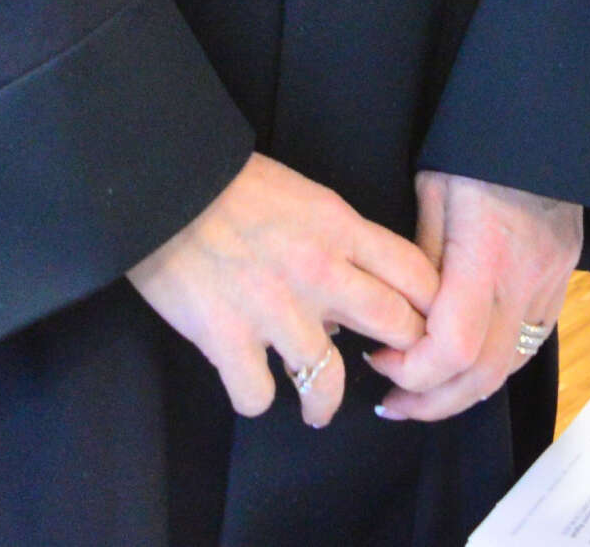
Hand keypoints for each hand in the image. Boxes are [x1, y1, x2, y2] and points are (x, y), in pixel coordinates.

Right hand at [132, 154, 437, 429]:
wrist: (159, 181)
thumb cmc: (228, 183)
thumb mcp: (302, 196)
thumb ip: (336, 242)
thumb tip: (347, 301)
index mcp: (340, 228)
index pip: (418, 276)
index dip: (430, 308)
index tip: (418, 326)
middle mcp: (319, 271)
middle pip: (397, 328)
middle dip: (400, 356)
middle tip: (382, 368)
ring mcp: (274, 309)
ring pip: (330, 381)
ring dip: (325, 403)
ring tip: (317, 408)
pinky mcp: (226, 338)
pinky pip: (258, 395)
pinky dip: (255, 398)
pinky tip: (251, 386)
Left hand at [370, 171, 583, 423]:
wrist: (545, 128)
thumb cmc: (479, 149)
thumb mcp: (432, 191)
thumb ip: (419, 260)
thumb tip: (399, 314)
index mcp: (486, 253)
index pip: (453, 346)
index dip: (413, 372)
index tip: (380, 359)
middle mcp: (524, 280)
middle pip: (482, 375)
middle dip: (432, 401)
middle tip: (393, 403)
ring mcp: (550, 286)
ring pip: (509, 367)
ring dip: (462, 391)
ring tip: (421, 392)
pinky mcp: (561, 284)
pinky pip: (527, 343)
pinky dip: (492, 364)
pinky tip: (463, 364)